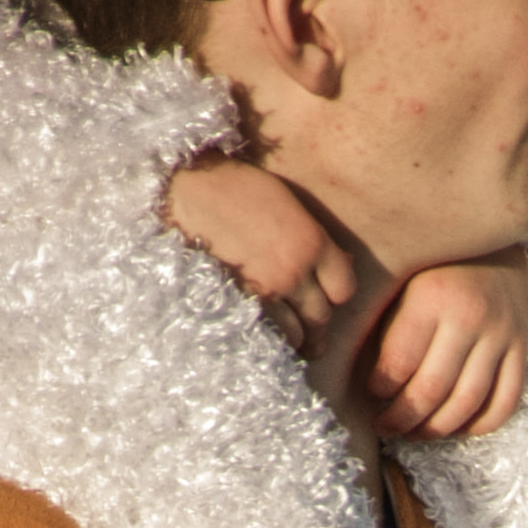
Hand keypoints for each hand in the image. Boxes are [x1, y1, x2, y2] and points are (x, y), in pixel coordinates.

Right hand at [165, 154, 354, 356]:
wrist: (183, 185)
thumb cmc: (234, 185)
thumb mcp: (286, 202)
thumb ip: (312, 237)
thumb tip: (340, 261)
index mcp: (312, 242)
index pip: (344, 289)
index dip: (336, 294)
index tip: (326, 296)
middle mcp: (294, 270)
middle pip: (322, 316)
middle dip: (317, 324)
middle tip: (313, 333)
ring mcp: (265, 289)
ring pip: (297, 333)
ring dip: (296, 338)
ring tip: (293, 342)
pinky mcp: (236, 300)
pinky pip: (265, 334)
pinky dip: (269, 339)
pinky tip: (267, 339)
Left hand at [370, 250, 527, 439]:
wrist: (495, 238)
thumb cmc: (433, 260)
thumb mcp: (402, 276)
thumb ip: (380, 318)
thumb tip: (345, 366)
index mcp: (432, 297)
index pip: (399, 364)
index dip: (380, 389)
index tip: (370, 394)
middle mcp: (470, 318)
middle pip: (432, 390)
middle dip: (402, 419)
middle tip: (384, 427)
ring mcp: (502, 335)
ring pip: (468, 404)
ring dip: (437, 429)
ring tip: (415, 432)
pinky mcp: (523, 347)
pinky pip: (505, 402)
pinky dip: (480, 425)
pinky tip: (457, 427)